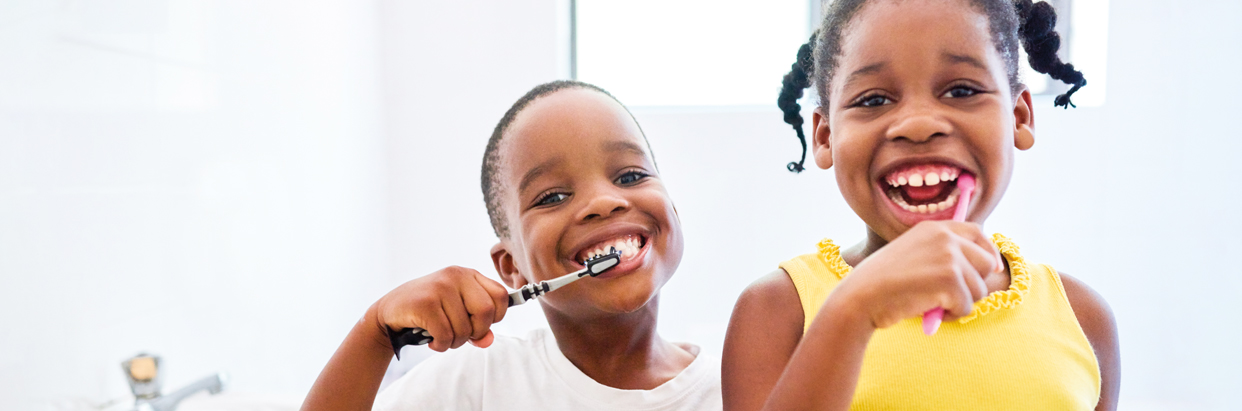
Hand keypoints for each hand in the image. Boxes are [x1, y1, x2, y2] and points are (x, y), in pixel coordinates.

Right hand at [370, 266, 510, 351]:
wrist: (389, 311)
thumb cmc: (428, 312)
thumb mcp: (456, 314)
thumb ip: (477, 326)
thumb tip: (487, 340)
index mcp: (468, 274)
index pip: (500, 295)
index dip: (496, 316)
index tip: (479, 325)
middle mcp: (456, 275)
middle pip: (486, 311)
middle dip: (476, 332)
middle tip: (461, 336)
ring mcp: (440, 287)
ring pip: (464, 328)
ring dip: (455, 342)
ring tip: (442, 338)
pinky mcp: (425, 302)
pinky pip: (445, 334)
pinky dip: (441, 345)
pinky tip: (432, 341)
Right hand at [832, 221, 1002, 329]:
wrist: (861, 297)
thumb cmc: (882, 282)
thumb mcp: (913, 254)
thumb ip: (941, 252)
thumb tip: (983, 265)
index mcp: (934, 228)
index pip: (978, 232)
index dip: (988, 252)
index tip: (990, 268)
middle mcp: (945, 237)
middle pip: (987, 263)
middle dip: (974, 284)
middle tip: (950, 295)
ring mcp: (950, 258)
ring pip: (979, 289)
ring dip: (960, 303)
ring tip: (931, 303)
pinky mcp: (952, 280)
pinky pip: (967, 307)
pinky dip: (950, 315)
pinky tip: (928, 310)